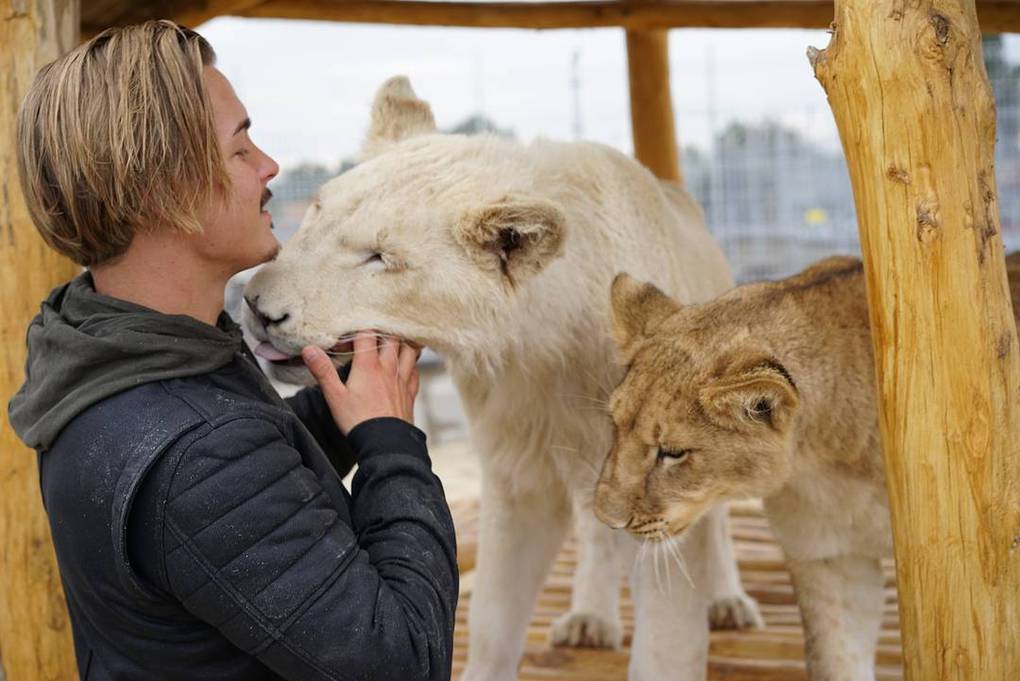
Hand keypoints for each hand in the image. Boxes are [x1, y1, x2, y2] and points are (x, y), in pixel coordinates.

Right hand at [301, 331, 420, 434]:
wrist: (385, 444)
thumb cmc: (358, 421)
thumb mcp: (335, 396)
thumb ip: (323, 371)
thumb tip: (309, 349)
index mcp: (368, 366)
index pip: (367, 334)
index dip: (357, 332)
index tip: (347, 341)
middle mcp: (388, 368)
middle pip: (392, 338)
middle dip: (382, 333)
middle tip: (372, 337)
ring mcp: (402, 380)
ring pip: (410, 350)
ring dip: (402, 344)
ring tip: (393, 344)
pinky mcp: (410, 393)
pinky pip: (415, 371)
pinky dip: (411, 365)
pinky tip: (404, 368)